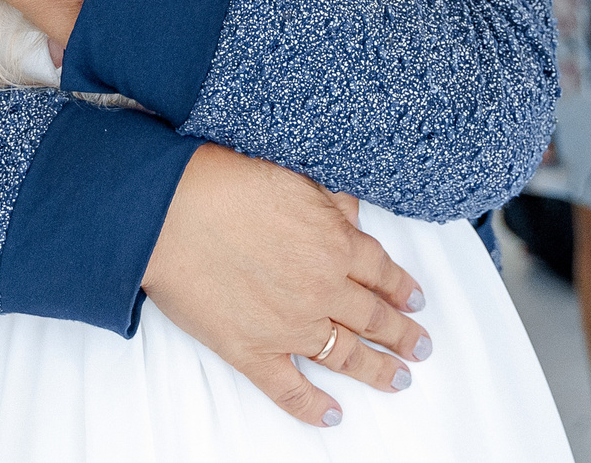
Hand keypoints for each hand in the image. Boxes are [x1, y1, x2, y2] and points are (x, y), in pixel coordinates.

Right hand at [141, 145, 430, 427]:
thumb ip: (331, 199)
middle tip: (421, 348)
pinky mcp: (252, 350)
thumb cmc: (225, 182)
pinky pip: (290, 388)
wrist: (169, 212)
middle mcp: (322, 288)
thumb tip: (354, 211)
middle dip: (402, 335)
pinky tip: (332, 415)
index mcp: (336, 243)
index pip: (382, 271)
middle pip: (373, 317)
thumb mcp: (294, 175)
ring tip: (398, 381)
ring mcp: (289, 325)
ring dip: (376, 370)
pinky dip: (313, 406)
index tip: (416, 301)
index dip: (402, 288)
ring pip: (345, 355)